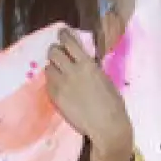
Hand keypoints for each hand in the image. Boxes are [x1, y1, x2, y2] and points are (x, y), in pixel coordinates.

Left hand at [44, 28, 132, 160]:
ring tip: (60, 73)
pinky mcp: (55, 98)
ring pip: (48, 67)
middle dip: (56, 51)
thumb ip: (90, 67)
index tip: (62, 34)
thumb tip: (81, 59)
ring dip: (53, 67)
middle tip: (60, 55)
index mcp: (87, 64)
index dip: (64, 35)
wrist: (106, 126)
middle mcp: (71, 71)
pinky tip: (60, 86)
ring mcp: (61, 85)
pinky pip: (48, 83)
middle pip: (53, 52)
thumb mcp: (104, 78)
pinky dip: (52, 81)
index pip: (69, 42)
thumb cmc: (112, 103)